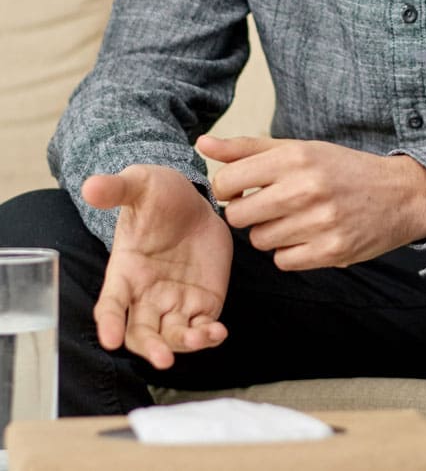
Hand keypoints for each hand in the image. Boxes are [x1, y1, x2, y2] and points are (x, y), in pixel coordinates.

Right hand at [81, 166, 231, 369]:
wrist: (195, 200)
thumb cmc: (159, 194)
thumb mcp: (140, 184)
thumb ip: (117, 189)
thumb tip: (90, 186)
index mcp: (125, 271)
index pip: (110, 304)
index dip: (108, 322)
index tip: (109, 339)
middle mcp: (146, 294)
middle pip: (141, 332)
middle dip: (150, 347)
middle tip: (163, 358)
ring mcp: (175, 300)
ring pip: (173, 335)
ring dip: (184, 344)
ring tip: (203, 338)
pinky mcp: (203, 301)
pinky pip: (202, 326)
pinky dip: (209, 335)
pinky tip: (219, 333)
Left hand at [198, 135, 425, 270]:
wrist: (401, 194)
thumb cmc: (344, 169)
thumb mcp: (301, 149)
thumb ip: (248, 148)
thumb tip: (201, 143)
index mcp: (296, 157)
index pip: (226, 182)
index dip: (229, 189)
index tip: (246, 189)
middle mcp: (306, 188)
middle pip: (237, 216)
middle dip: (248, 214)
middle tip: (271, 206)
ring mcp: (319, 222)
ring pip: (259, 241)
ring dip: (271, 233)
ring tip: (297, 219)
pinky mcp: (331, 251)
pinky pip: (283, 261)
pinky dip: (291, 252)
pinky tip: (310, 236)